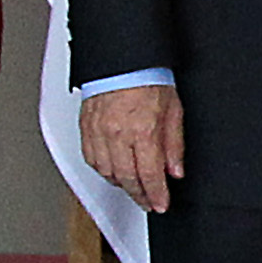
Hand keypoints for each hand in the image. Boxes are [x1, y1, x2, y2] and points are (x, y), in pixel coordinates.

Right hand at [80, 84, 185, 212]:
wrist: (123, 58)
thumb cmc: (148, 76)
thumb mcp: (173, 109)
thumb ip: (174, 144)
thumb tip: (175, 170)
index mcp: (142, 131)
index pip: (150, 175)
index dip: (156, 195)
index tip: (160, 204)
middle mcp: (118, 134)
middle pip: (127, 179)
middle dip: (139, 195)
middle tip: (148, 202)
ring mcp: (98, 132)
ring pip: (107, 172)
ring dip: (121, 184)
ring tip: (133, 187)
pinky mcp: (86, 127)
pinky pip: (91, 159)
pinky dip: (102, 170)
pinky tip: (113, 171)